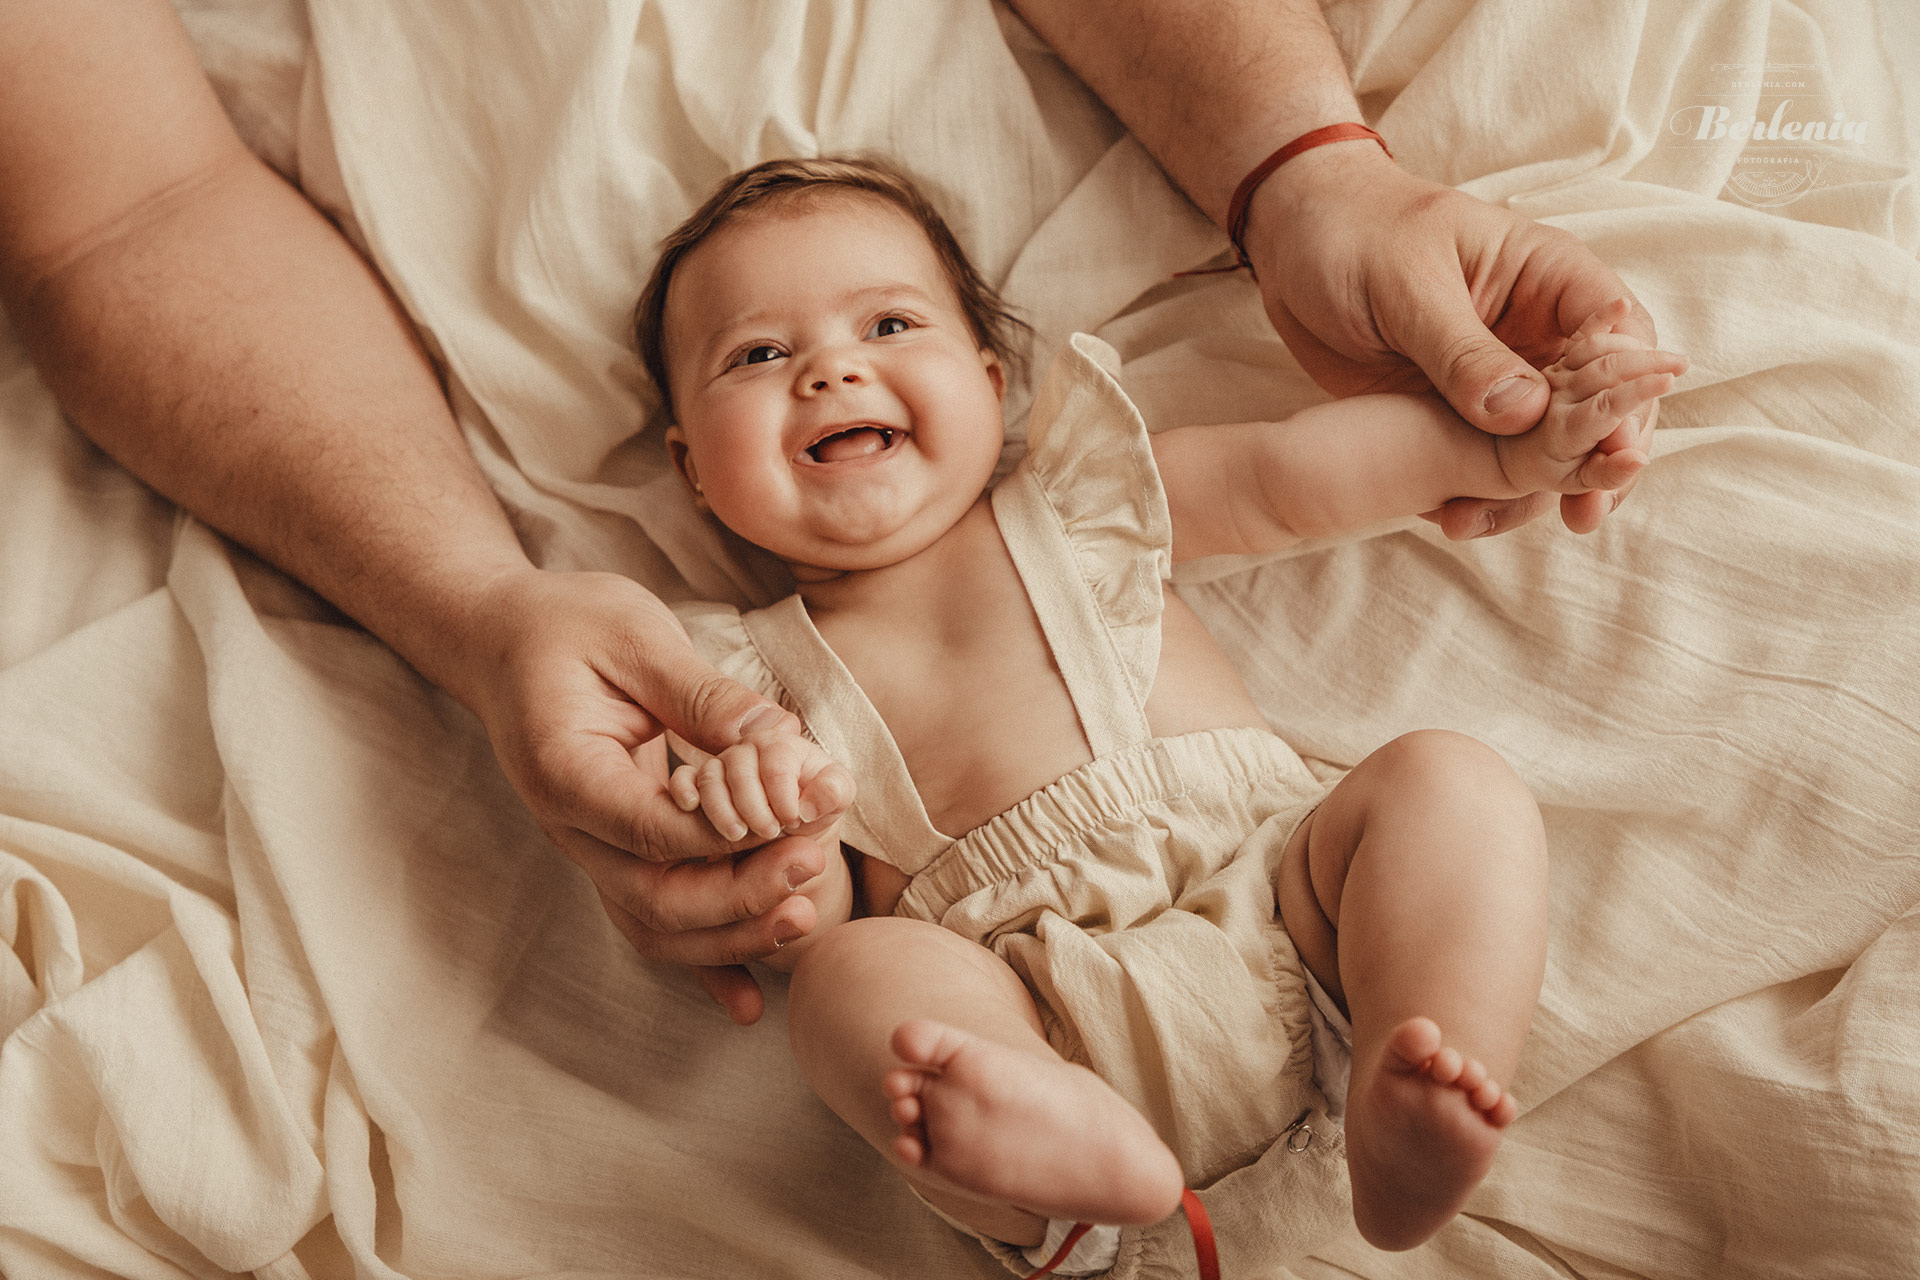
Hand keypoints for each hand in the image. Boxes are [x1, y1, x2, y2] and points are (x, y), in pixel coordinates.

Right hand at [446, 566, 826, 1024]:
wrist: (502, 639)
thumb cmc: (565, 627)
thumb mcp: (633, 633)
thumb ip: (702, 694)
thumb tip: (781, 740)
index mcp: (565, 772)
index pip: (647, 828)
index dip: (725, 837)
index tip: (796, 819)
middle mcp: (571, 828)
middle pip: (653, 898)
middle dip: (740, 896)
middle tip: (814, 859)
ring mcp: (590, 850)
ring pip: (657, 926)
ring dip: (733, 935)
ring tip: (806, 914)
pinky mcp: (616, 855)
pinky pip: (657, 924)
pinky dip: (705, 968)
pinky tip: (751, 1007)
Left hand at [1240, 143, 1664, 537]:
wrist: (1293, 243)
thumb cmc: (1357, 232)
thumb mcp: (1409, 284)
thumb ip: (1464, 350)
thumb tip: (1526, 415)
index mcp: (1552, 279)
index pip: (1620, 340)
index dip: (1630, 397)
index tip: (1615, 451)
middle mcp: (1539, 334)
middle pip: (1600, 406)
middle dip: (1597, 462)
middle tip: (1582, 513)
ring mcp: (1501, 380)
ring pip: (1545, 447)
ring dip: (1530, 491)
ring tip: (1486, 524)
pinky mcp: (1456, 413)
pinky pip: (1483, 462)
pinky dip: (1475, 493)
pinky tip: (1449, 517)